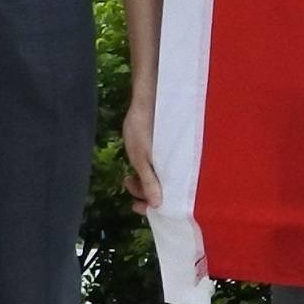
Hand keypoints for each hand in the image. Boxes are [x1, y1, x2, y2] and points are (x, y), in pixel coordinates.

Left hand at [124, 87, 162, 211]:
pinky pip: (160, 167)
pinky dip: (149, 170)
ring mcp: (170, 156)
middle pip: (163, 189)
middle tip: (128, 182)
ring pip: (160, 178)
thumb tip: (157, 205)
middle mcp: (175, 165)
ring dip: (144, 180)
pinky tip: (138, 165)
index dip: (149, 205)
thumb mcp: (141, 157)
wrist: (148, 98)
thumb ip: (148, 180)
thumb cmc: (143, 127)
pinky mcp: (167, 149)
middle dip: (144, 191)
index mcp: (171, 169)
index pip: (165, 197)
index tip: (135, 205)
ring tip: (129, 176)